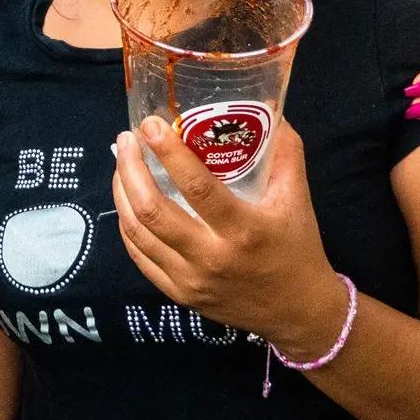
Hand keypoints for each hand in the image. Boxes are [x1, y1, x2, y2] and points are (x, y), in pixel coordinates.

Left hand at [112, 116, 349, 359]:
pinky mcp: (178, 294)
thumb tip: (268, 107)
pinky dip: (126, 223)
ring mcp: (190, 279)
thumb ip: (284, 151)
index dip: (168, 152)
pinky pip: (139, 256)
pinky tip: (126, 199)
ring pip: (137, 232)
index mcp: (243, 229)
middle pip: (152, 210)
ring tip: (120, 163)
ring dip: (122, 192)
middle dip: (130, 169)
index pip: (196, 187)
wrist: (298, 313)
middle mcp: (211, 256)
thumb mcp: (297, 197)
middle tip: (125, 140)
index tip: (149, 124)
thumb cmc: (297, 247)